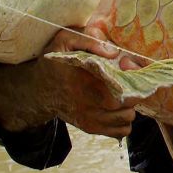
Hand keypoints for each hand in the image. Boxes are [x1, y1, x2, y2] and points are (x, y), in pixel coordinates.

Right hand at [0, 22, 146, 138]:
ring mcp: (90, 119)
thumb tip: (113, 52)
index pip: (118, 88)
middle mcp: (87, 104)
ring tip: (124, 95)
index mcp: (83, 81)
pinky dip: (126, 121)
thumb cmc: (55, 62)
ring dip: (131, 107)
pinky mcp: (91, 128)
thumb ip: (88, 40)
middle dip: (134, 93)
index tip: (131, 71)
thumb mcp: (64, 41)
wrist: (38, 89)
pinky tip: (119, 108)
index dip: (132, 81)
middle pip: (126, 105)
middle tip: (132, 82)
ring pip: (126, 120)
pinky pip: (120, 132)